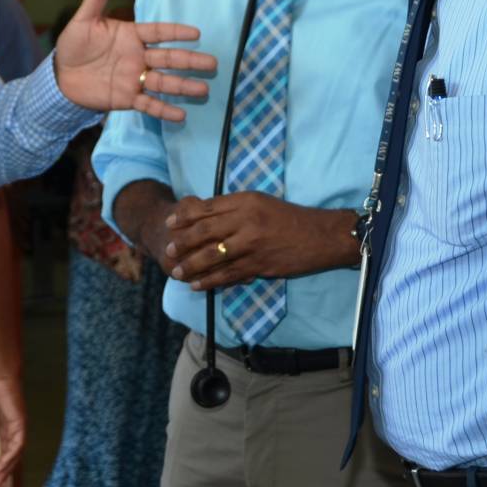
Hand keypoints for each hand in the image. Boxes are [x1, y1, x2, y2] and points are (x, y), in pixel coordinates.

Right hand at [0, 375, 26, 486]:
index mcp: (4, 431)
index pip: (3, 452)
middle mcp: (13, 432)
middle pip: (11, 456)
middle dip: (4, 471)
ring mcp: (18, 428)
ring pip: (16, 453)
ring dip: (7, 466)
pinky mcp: (20, 424)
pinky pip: (17, 444)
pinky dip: (10, 456)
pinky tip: (1, 464)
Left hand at [54, 0, 214, 121]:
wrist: (60, 78)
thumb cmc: (73, 46)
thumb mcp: (84, 20)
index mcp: (131, 36)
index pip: (158, 32)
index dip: (176, 32)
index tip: (196, 33)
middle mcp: (138, 57)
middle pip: (169, 58)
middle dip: (190, 61)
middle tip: (213, 64)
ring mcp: (134, 78)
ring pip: (164, 82)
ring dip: (183, 86)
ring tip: (203, 90)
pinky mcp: (127, 98)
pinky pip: (149, 104)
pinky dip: (164, 110)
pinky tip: (181, 115)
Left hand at [164, 193, 357, 289]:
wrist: (319, 237)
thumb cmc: (289, 218)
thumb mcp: (261, 202)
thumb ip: (233, 207)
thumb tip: (204, 213)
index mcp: (245, 201)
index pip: (207, 208)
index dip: (185, 218)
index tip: (170, 224)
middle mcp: (246, 221)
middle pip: (204, 232)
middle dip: (182, 243)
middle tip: (168, 250)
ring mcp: (251, 245)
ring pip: (212, 256)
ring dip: (191, 265)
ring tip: (176, 272)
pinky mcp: (258, 265)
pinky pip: (228, 275)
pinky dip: (209, 281)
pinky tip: (197, 284)